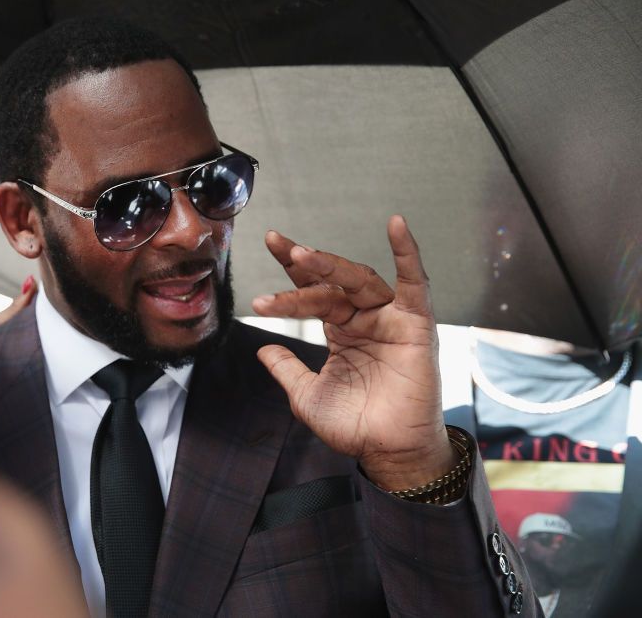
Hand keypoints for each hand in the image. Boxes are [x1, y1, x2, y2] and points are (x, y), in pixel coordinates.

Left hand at [252, 216, 454, 490]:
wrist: (388, 452)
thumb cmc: (355, 426)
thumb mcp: (307, 396)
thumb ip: (287, 370)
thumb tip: (262, 349)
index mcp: (341, 331)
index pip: (313, 290)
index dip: (292, 270)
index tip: (271, 243)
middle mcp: (364, 319)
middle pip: (331, 282)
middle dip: (303, 263)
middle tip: (276, 244)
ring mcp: (390, 319)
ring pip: (358, 281)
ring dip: (331, 265)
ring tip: (300, 255)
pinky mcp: (415, 325)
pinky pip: (415, 284)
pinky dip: (408, 253)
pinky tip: (396, 225)